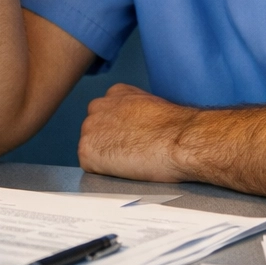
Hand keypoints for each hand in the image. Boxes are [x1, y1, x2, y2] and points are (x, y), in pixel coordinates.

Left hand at [78, 84, 196, 181]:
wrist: (179, 140)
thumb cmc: (174, 129)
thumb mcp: (153, 107)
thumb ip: (134, 112)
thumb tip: (132, 127)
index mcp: (116, 92)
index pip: (106, 114)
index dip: (119, 131)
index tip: (132, 138)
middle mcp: (98, 105)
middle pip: (95, 130)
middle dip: (108, 142)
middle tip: (131, 152)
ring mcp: (90, 127)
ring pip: (91, 148)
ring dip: (105, 157)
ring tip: (130, 161)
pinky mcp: (87, 150)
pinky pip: (90, 167)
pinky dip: (104, 172)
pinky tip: (123, 168)